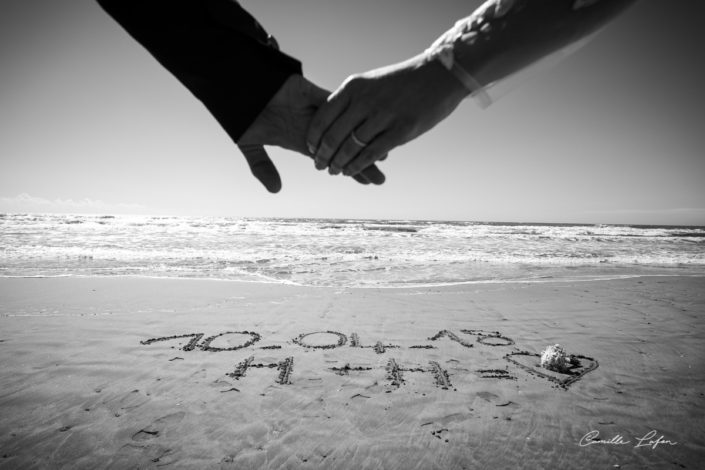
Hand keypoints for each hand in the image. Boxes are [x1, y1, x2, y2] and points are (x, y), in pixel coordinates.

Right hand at [238, 74, 385, 191]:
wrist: (234, 84)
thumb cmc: (239, 113)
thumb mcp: (249, 144)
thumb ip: (262, 166)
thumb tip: (276, 191)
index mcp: (300, 139)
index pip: (332, 159)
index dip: (350, 169)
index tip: (368, 182)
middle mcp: (311, 126)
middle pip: (343, 146)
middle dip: (362, 161)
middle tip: (381, 179)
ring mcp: (312, 110)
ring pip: (343, 126)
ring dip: (360, 139)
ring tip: (383, 154)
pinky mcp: (308, 92)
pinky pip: (331, 104)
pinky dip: (347, 113)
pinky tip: (364, 123)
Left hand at [306, 53, 468, 176]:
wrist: (440, 75)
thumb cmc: (403, 81)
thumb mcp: (371, 82)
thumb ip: (352, 100)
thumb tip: (332, 122)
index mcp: (354, 87)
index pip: (323, 116)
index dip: (314, 136)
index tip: (311, 148)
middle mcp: (365, 101)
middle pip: (333, 135)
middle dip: (323, 155)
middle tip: (319, 165)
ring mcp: (383, 116)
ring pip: (350, 147)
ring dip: (338, 163)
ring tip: (334, 170)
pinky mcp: (401, 131)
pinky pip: (370, 154)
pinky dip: (357, 166)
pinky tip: (351, 171)